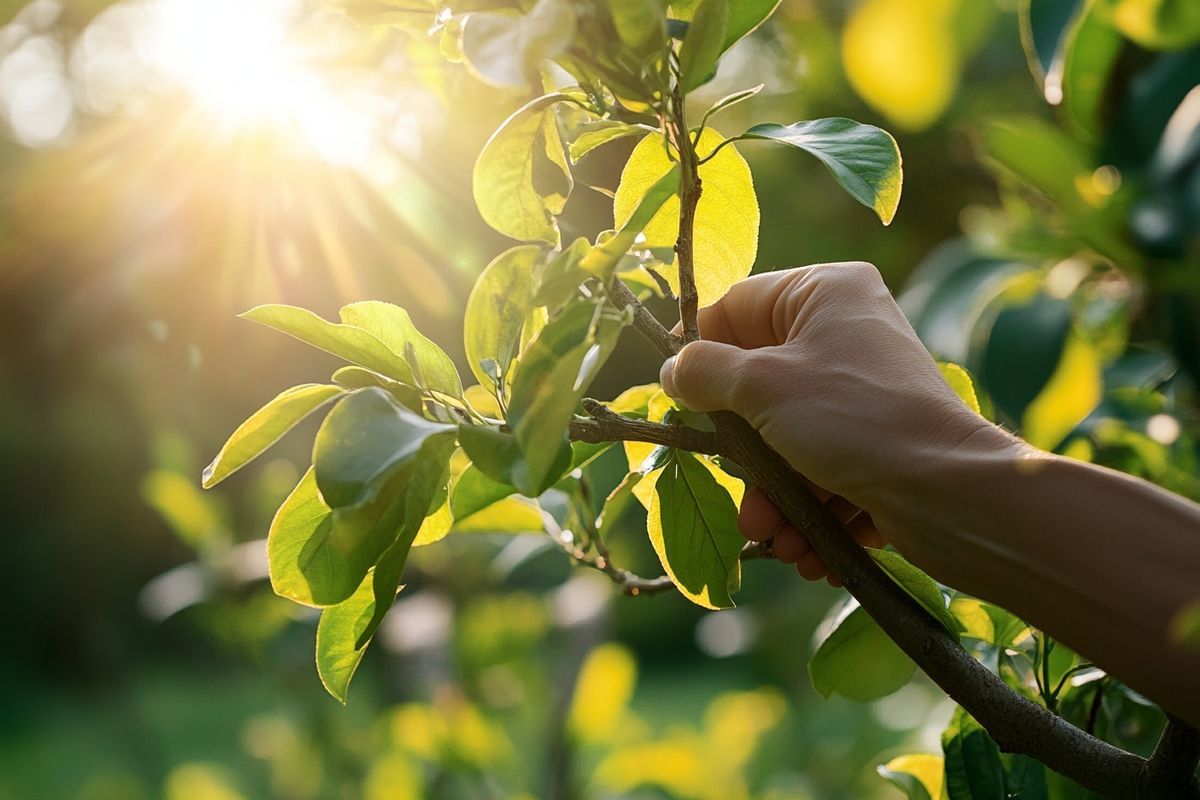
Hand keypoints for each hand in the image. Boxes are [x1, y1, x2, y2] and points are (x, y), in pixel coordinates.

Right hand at [660, 262, 998, 581]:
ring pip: (789, 438)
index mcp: (825, 291)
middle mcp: (847, 332)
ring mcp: (865, 390)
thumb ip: (704, 371)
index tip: (680, 399)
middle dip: (745, 454)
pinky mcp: (881, 441)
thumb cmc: (853, 419)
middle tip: (739, 491)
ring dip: (775, 495)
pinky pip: (826, 468)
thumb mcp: (761, 385)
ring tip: (777, 538)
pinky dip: (811, 509)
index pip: (736, 308)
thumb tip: (672, 370)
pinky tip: (809, 549)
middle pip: (759, 384)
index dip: (700, 354)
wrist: (952, 494)